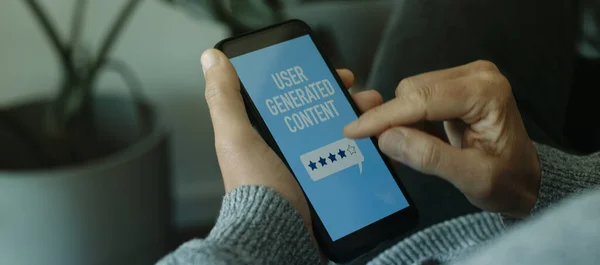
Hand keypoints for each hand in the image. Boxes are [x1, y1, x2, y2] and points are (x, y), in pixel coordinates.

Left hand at [201, 49, 383, 228]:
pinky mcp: (327, 185)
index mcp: (264, 135)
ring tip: (378, 120)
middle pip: (321, 115)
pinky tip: (379, 147)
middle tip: (363, 98)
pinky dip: (366, 152)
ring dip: (362, 124)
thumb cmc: (256, 190)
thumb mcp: (237, 139)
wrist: (278, 237)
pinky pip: (351, 162)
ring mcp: (310, 167)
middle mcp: (287, 150)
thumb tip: (212, 60)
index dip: (313, 82)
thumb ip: (225, 99)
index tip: (333, 74)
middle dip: (345, 102)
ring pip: (341, 136)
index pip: (292, 98)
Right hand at [343, 60, 540, 216]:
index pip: (422, 99)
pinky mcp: (456, 86)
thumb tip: (387, 138)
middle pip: (412, 90)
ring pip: (411, 92)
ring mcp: (466, 78)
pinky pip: (418, 97)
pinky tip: (414, 137)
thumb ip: (430, 157)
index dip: (384, 116)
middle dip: (392, 119)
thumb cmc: (508, 180)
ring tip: (409, 147)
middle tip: (386, 150)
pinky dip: (409, 118)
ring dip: (400, 119)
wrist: (526, 178)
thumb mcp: (472, 178)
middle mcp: (477, 75)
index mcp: (486, 92)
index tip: (353, 130)